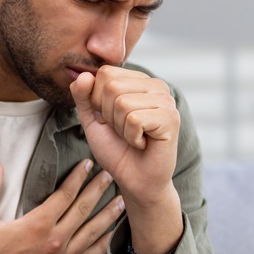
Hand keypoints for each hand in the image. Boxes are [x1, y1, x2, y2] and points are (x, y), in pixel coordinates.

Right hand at [0, 159, 124, 253]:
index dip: (78, 177)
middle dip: (98, 190)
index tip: (88, 164)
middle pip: (83, 209)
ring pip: (92, 232)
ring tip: (120, 202)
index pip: (65, 195)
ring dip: (108, 215)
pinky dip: (103, 243)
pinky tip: (110, 235)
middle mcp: (55, 240)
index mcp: (37, 225)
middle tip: (109, 176)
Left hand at [70, 65, 181, 253]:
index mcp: (137, 80)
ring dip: (120, 128)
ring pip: (122, 103)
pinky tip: (142, 143)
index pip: (105, 73)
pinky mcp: (171, 117)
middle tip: (123, 130)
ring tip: (133, 137)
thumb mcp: (92, 119)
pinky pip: (134, 119)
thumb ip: (83, 96)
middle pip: (112, 86)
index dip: (97, 100)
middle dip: (108, 114)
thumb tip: (83, 75)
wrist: (135, 180)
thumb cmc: (115, 148)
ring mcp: (166, 100)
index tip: (111, 118)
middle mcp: (155, 85)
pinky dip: (131, 137)